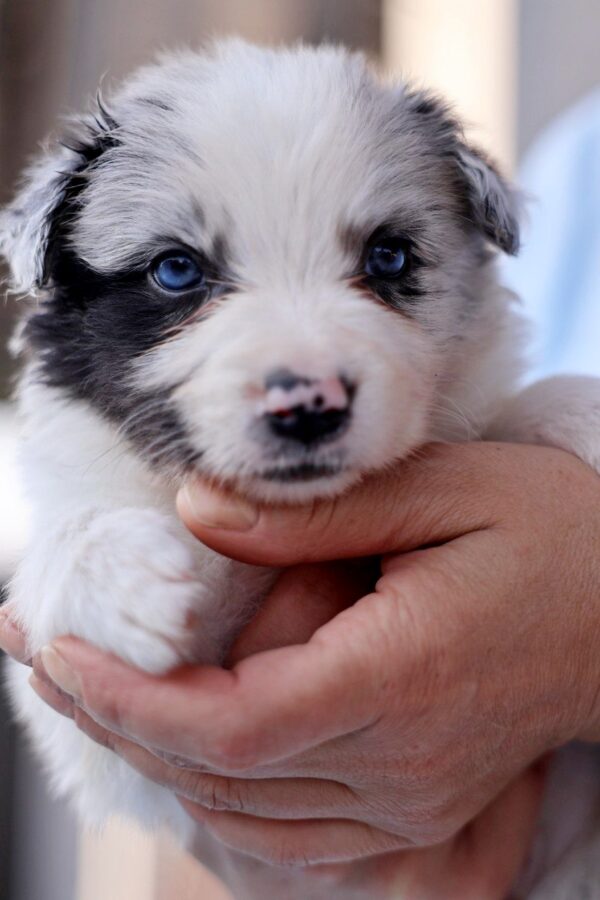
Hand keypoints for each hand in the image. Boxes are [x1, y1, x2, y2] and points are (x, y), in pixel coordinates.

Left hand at [3, 442, 599, 891]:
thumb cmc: (550, 535)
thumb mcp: (446, 488)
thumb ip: (315, 511)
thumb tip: (195, 514)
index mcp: (404, 674)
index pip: (232, 723)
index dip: (130, 698)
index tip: (60, 648)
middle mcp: (403, 759)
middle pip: (220, 772)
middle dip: (113, 717)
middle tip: (40, 653)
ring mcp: (412, 796)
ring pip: (246, 810)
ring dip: (154, 753)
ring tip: (86, 691)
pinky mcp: (418, 801)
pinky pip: (291, 827)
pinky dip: (218, 790)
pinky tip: (176, 745)